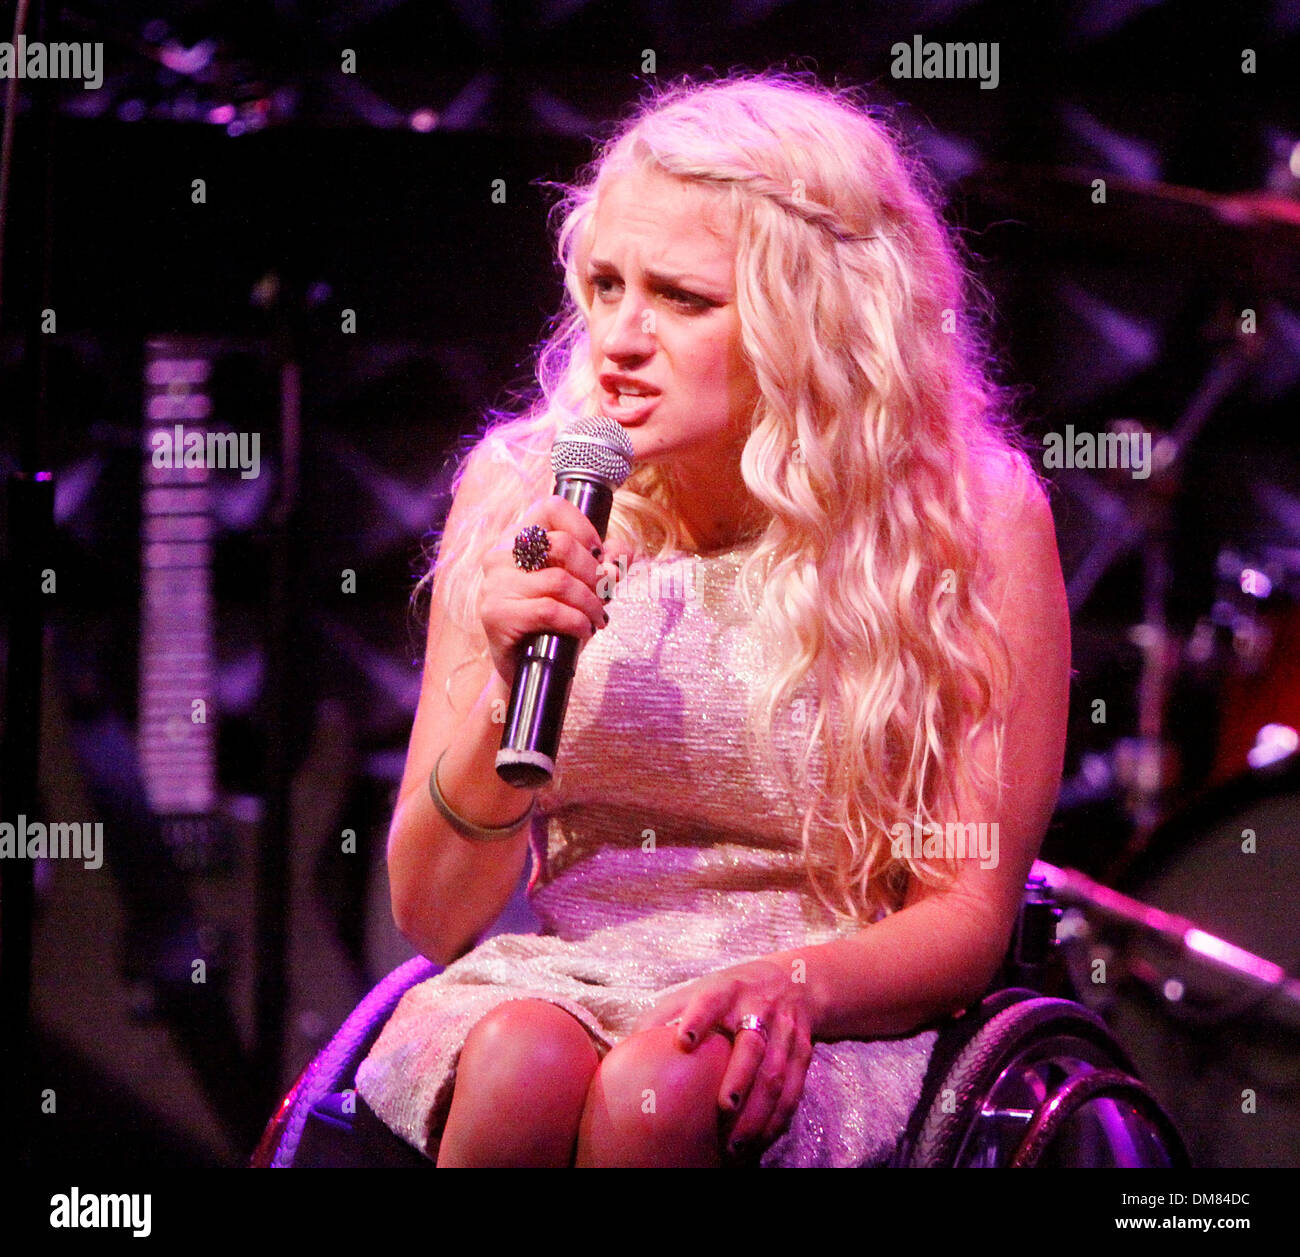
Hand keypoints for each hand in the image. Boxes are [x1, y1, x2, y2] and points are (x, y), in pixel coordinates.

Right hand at [477, 495, 624, 687]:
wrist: (528, 671)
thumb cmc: (554, 625)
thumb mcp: (585, 589)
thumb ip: (605, 566)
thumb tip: (622, 552)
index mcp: (518, 540)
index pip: (551, 507)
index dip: (584, 527)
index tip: (598, 554)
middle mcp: (501, 556)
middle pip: (561, 544)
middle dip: (594, 572)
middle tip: (604, 594)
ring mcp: (495, 585)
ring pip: (560, 580)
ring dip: (590, 602)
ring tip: (597, 618)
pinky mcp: (496, 614)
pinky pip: (549, 609)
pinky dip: (576, 620)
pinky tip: (584, 630)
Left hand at [630, 958, 814, 1159]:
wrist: (794, 982)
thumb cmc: (731, 992)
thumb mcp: (699, 990)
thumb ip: (664, 1014)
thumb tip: (626, 1046)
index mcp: (727, 990)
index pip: (710, 1002)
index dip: (698, 1019)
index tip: (683, 1041)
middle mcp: (758, 1009)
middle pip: (752, 1044)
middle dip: (740, 1077)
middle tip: (724, 1108)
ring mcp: (784, 1031)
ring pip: (775, 1073)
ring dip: (758, 1111)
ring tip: (736, 1145)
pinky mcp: (802, 1052)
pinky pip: (793, 1089)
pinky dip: (778, 1118)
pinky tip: (761, 1140)